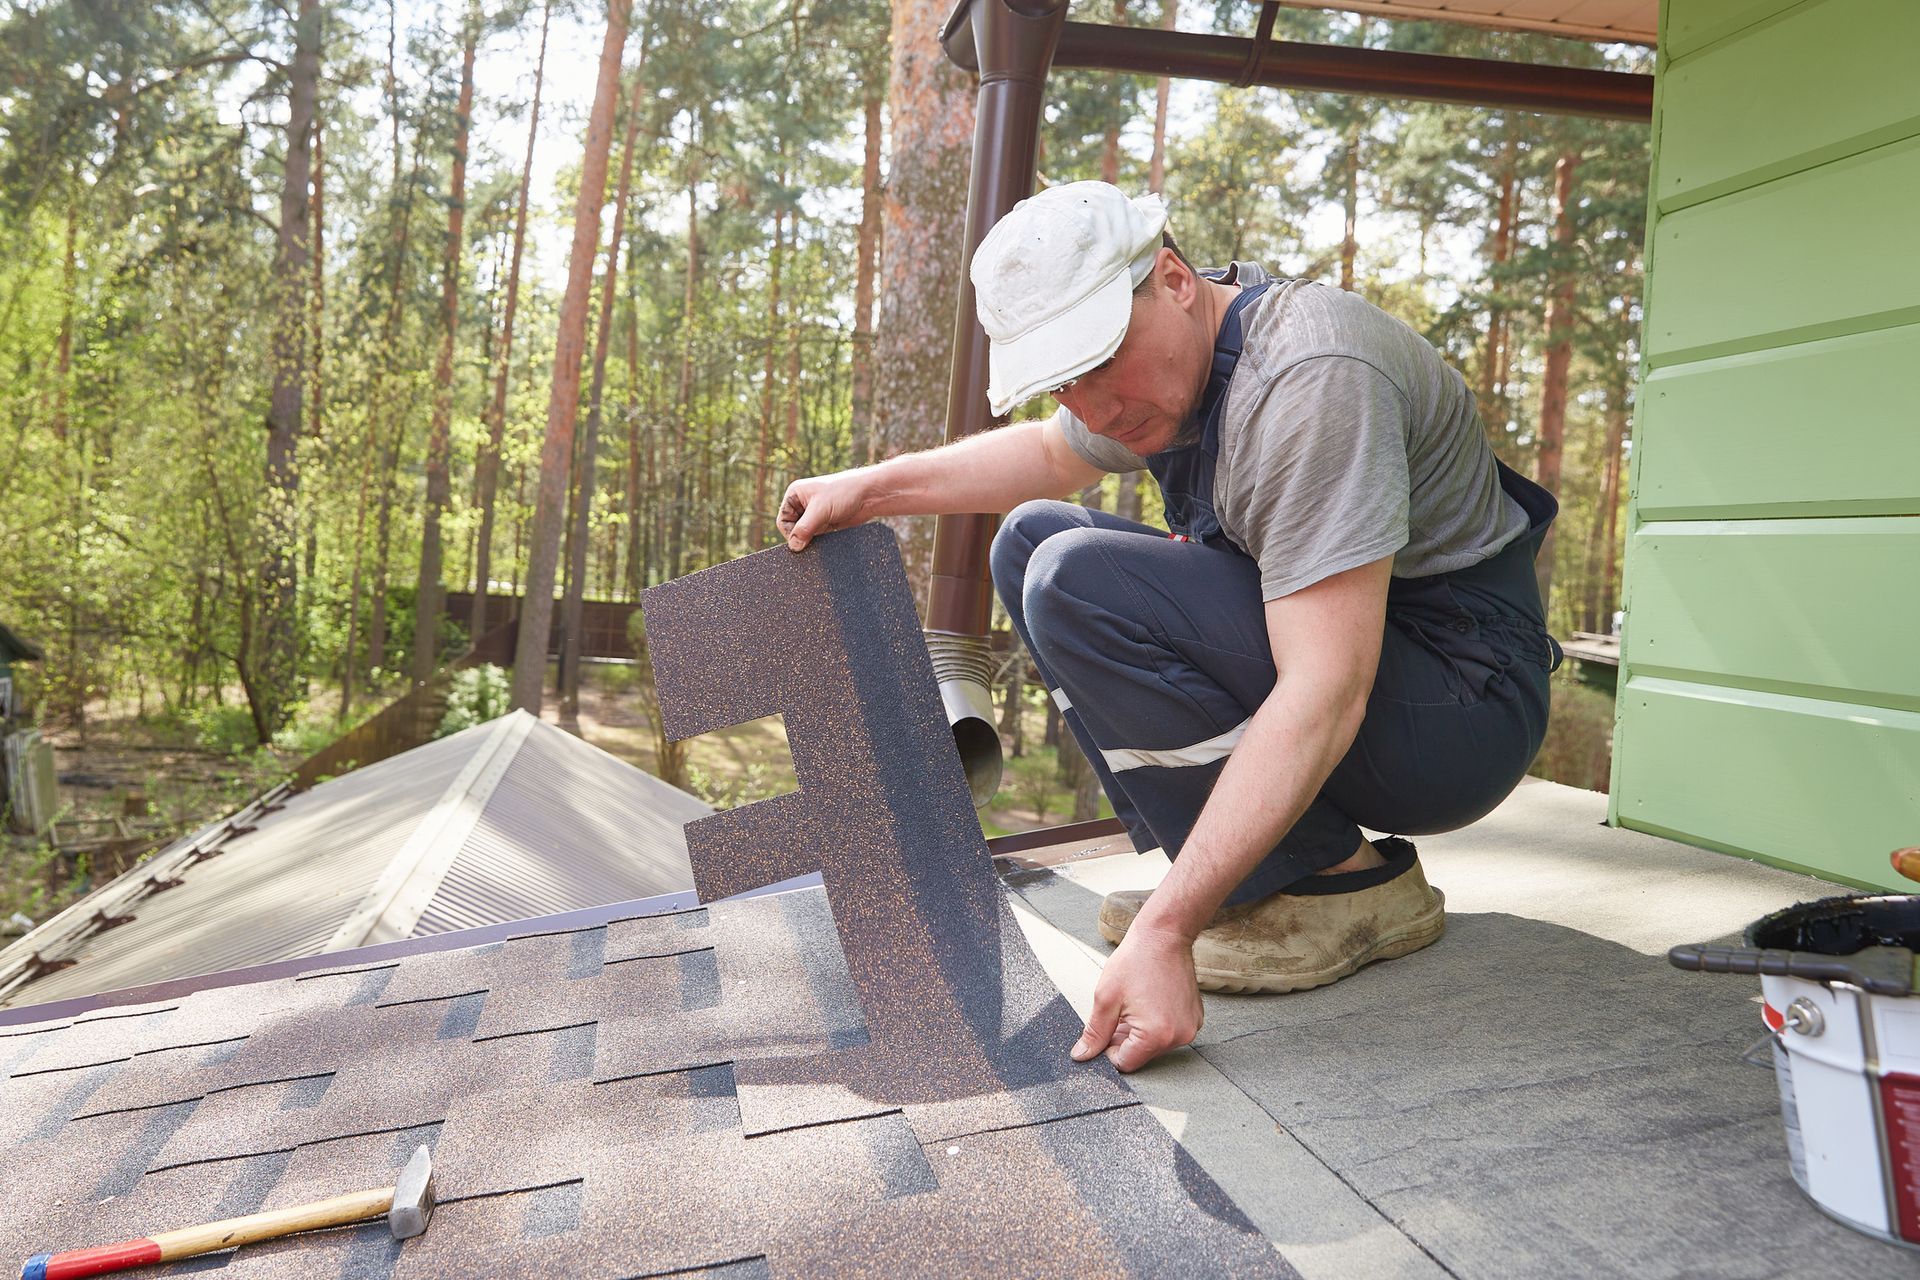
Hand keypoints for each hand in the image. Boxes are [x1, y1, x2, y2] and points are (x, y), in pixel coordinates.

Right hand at [776, 469, 872, 551]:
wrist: (869, 495)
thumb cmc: (844, 492)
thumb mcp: (820, 510)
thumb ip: (804, 529)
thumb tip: (793, 547)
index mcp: (795, 494)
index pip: (782, 520)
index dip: (789, 532)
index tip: (800, 540)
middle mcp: (802, 504)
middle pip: (792, 529)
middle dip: (801, 537)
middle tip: (812, 541)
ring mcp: (814, 515)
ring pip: (804, 535)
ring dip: (811, 540)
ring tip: (823, 537)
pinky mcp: (825, 524)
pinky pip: (816, 538)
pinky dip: (819, 542)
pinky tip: (827, 541)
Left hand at [1071, 924, 1202, 1072]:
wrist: (1164, 935)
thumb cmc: (1136, 961)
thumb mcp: (1106, 998)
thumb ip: (1095, 1032)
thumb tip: (1082, 1055)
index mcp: (1156, 1035)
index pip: (1125, 1063)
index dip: (1109, 1049)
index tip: (1105, 1030)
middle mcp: (1179, 1036)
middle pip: (1141, 1055)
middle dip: (1124, 1038)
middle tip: (1118, 1011)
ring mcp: (1190, 1027)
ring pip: (1154, 1045)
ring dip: (1139, 1031)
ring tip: (1135, 1003)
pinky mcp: (1195, 1018)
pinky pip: (1169, 1032)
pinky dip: (1156, 1023)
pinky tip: (1149, 1000)